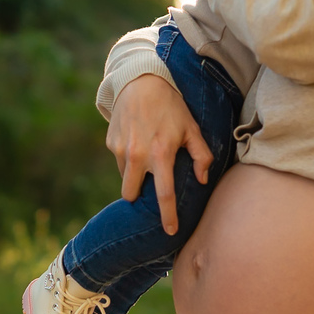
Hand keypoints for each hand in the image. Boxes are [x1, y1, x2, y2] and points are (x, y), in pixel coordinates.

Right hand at [106, 74, 213, 234]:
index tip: (169, 231)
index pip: (163, 195)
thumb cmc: (171, 106)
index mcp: (160, 154)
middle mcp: (137, 155)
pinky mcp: (111, 142)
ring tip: (147, 156)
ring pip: (125, 177)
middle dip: (138, 197)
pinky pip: (119, 161)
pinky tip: (138, 140)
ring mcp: (121, 150)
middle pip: (131, 195)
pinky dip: (128, 158)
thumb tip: (203, 180)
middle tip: (149, 189)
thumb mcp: (191, 128)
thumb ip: (201, 155)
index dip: (167, 216)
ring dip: (134, 175)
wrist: (140, 81)